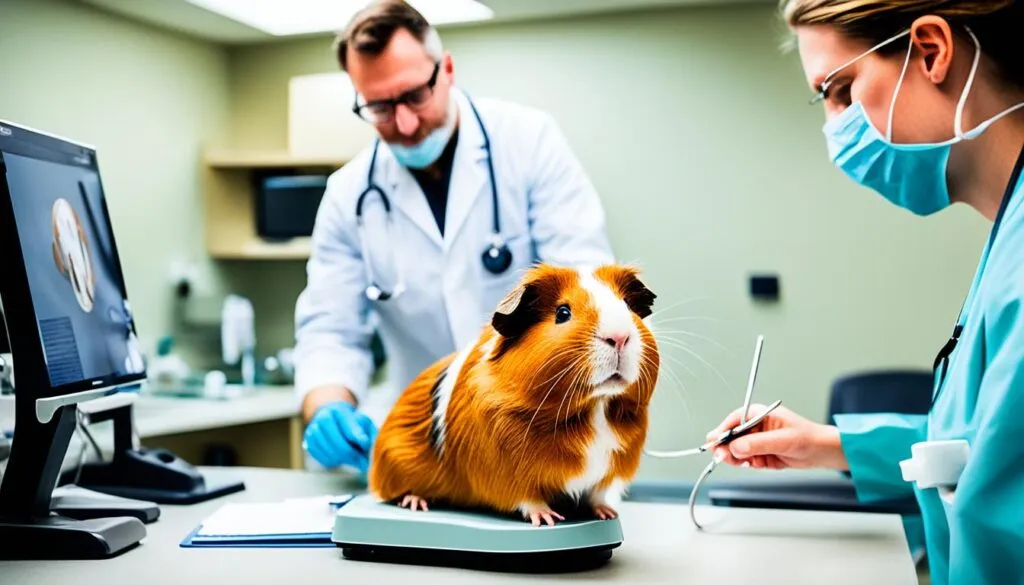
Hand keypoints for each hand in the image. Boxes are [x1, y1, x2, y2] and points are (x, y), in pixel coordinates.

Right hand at [302, 401, 377, 473]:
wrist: (331, 418)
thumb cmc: (350, 422)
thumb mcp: (362, 421)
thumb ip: (366, 430)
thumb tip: (364, 443)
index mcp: (337, 411)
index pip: (347, 426)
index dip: (357, 437)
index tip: (366, 445)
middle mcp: (322, 420)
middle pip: (338, 443)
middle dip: (353, 455)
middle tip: (364, 463)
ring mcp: (313, 432)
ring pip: (331, 454)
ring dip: (346, 460)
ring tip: (356, 461)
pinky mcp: (308, 444)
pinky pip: (324, 460)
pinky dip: (336, 462)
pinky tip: (343, 459)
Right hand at [705, 403, 847, 470]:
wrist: (821, 452)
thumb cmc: (807, 437)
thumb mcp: (782, 440)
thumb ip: (758, 444)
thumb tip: (736, 447)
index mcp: (758, 414)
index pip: (733, 421)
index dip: (722, 432)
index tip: (715, 442)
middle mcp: (754, 427)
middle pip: (730, 437)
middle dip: (726, 447)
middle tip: (722, 456)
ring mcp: (756, 441)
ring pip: (735, 450)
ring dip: (734, 457)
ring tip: (737, 461)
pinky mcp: (759, 454)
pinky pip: (745, 459)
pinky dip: (745, 464)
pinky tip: (751, 464)